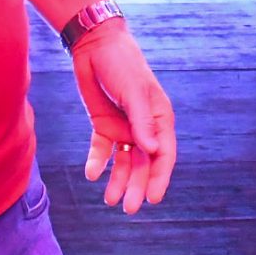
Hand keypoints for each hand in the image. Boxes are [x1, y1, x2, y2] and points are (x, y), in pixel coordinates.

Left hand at [69, 25, 176, 214]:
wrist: (94, 45)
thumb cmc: (122, 64)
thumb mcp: (134, 92)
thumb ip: (141, 122)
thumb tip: (152, 152)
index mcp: (159, 118)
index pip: (163, 153)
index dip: (160, 177)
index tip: (153, 198)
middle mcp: (144, 126)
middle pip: (143, 162)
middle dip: (137, 185)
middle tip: (130, 209)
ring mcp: (124, 126)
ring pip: (124, 160)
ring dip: (119, 180)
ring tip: (110, 201)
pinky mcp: (103, 124)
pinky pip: (103, 148)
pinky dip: (98, 161)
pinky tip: (92, 173)